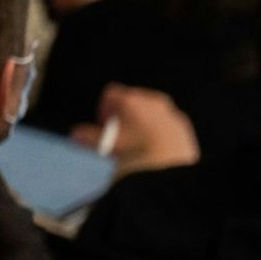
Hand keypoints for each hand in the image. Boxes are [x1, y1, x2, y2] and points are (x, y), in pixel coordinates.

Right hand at [71, 84, 199, 177]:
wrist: (166, 166)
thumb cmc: (132, 152)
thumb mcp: (104, 144)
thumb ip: (88, 136)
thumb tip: (76, 134)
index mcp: (131, 99)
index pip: (111, 93)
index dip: (105, 108)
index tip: (104, 124)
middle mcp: (152, 100)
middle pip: (133, 100)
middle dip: (125, 114)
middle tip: (121, 133)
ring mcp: (170, 111)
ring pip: (153, 111)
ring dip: (144, 122)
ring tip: (139, 141)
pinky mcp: (184, 124)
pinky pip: (169, 123)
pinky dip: (162, 131)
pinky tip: (157, 147)